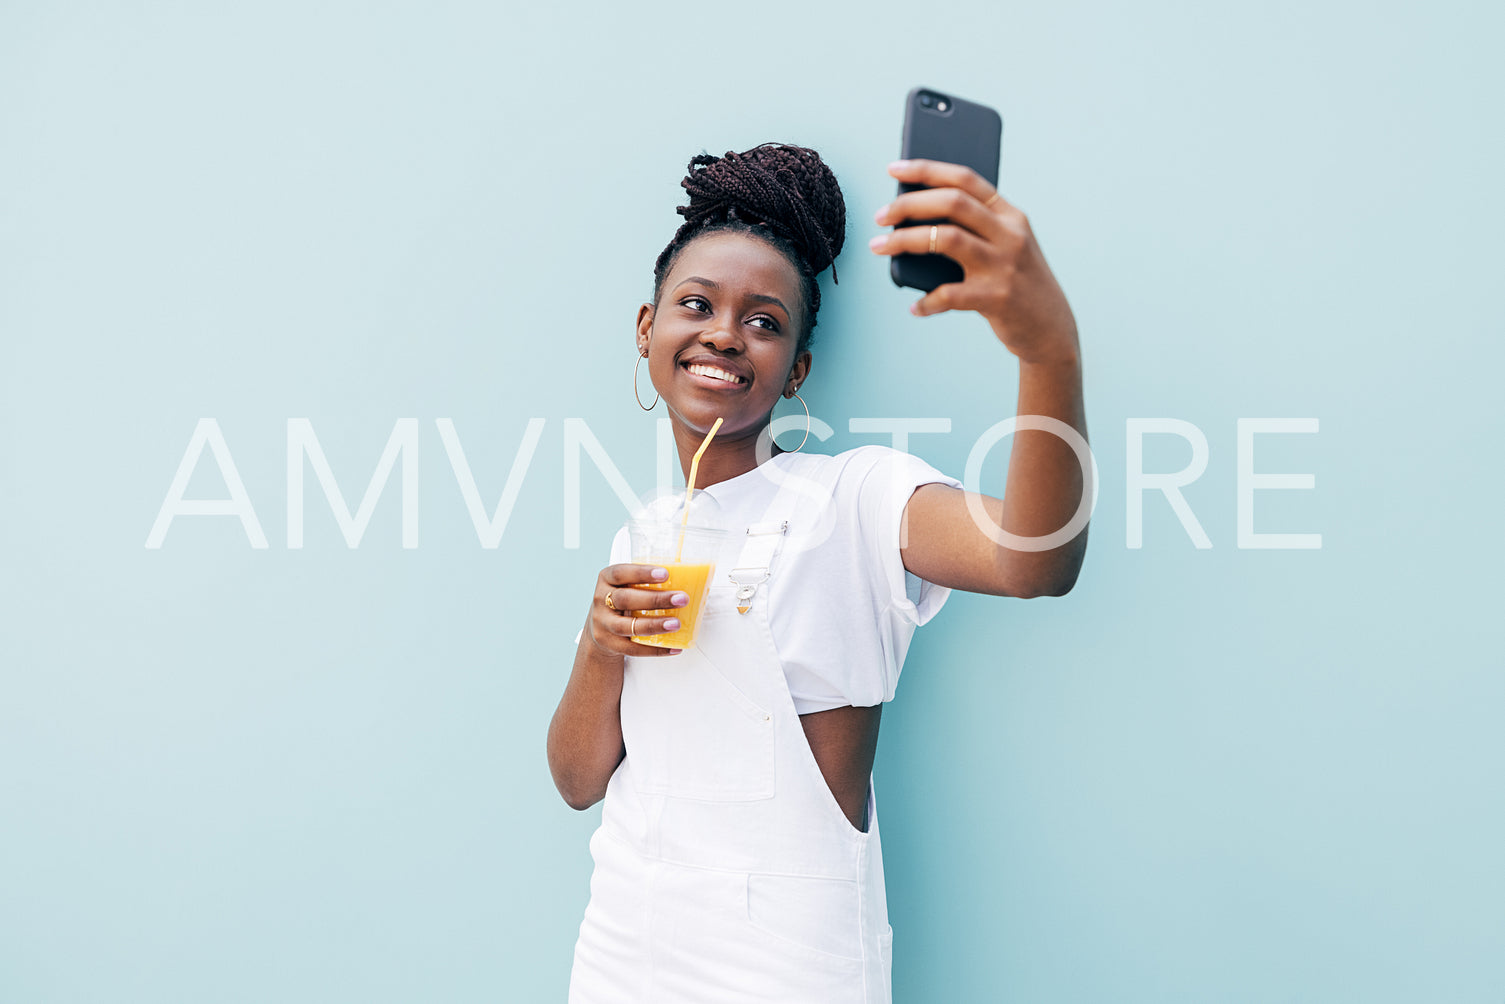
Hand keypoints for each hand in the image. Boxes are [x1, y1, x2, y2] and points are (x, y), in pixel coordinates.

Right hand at [588, 564, 688, 656]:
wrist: (600, 628)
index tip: (665, 574)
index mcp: (607, 579)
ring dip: (654, 625)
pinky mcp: (608, 643)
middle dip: (655, 599)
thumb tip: (691, 581)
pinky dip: (654, 649)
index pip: (621, 573)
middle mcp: (601, 600)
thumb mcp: (627, 586)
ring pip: (627, 626)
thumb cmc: (623, 601)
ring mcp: (603, 623)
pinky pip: (632, 648)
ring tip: (676, 624)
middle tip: (681, 599)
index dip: (642, 573)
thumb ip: (647, 583)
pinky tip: (673, 647)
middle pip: (626, 599)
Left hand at [869, 159, 1079, 365]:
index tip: (894, 169)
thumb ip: (975, 230)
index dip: (927, 169)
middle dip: (908, 204)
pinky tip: (916, 307)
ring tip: (879, 247)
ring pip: (945, 239)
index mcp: (1010, 215)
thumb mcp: (1006, 247)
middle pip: (952, 203)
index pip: (965, 179)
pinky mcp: (997, 298)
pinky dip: (926, 301)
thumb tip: (914, 218)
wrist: (1051, 330)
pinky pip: (949, 294)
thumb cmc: (1016, 283)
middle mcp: (1010, 234)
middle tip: (880, 216)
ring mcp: (1004, 265)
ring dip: (904, 241)